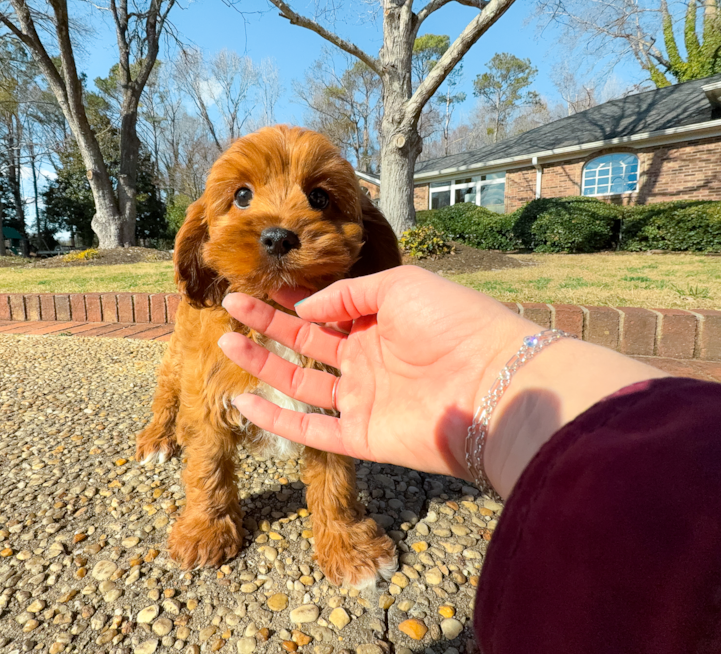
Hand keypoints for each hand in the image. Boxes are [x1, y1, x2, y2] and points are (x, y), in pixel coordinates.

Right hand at [217, 265, 539, 480]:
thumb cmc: (454, 323)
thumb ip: (350, 294)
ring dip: (263, 364)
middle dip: (268, 324)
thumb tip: (308, 307)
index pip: (327, 310)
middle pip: (307, 343)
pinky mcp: (363, 436)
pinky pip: (310, 430)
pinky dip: (276, 419)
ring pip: (301, 383)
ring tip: (227, 340)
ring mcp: (365, 400)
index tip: (258, 285)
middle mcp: (369, 361)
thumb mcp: (401, 285)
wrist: (493, 383)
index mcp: (382, 324)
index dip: (291, 298)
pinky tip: (244, 399)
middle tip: (230, 304)